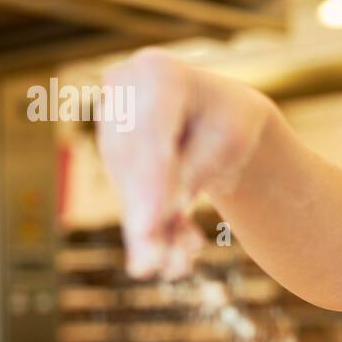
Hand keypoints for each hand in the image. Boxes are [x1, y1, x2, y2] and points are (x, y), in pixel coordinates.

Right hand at [96, 48, 272, 278]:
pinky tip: (176, 260)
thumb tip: (157, 220)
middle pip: (132, 164)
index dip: (149, 180)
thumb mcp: (228, 142)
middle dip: (146, 217)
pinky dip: (156, 232)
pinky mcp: (114, 160)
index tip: (148, 223)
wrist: (221, 119)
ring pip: (128, 189)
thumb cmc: (230, 123)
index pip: (151, 131)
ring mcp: (111, 127)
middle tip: (151, 265)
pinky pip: (132, 200)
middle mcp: (123, 94)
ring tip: (176, 267)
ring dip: (152, 233)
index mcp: (158, 73)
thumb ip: (191, 173)